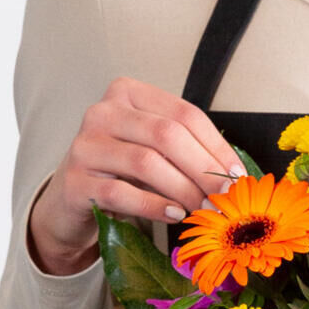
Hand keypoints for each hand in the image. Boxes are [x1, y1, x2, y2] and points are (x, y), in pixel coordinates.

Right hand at [28, 77, 244, 276]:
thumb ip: (187, 151)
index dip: (216, 146)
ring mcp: (84, 145)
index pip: (184, 114)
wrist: (72, 200)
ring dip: (183, 189)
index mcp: (128, 93)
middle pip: (167, 135)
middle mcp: (103, 112)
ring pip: (146, 163)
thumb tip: (234, 174)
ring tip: (203, 208)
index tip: (237, 174)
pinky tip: (174, 214)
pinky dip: (154, 206)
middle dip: (203, 169)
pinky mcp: (74, 181)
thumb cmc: (122, 172)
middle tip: (224, 196)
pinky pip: (122, 193)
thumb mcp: (154, 150)